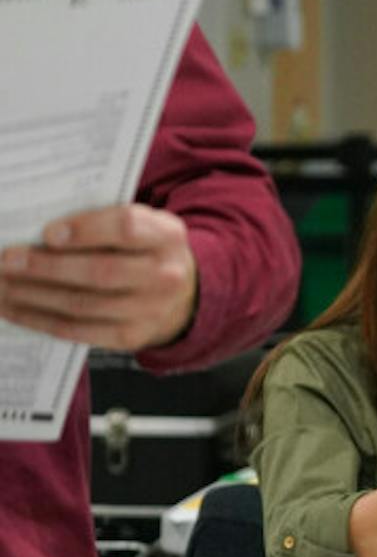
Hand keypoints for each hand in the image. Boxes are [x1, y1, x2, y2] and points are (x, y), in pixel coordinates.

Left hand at [0, 205, 199, 349]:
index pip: (127, 228)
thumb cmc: (143, 250)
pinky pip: (78, 330)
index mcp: (166, 236)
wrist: (179, 294)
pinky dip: (40, 320)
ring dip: (33, 294)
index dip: (85, 230)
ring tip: (2, 284)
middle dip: (46, 267)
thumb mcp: (139, 224)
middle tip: (7, 260)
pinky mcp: (131, 336)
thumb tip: (38, 231)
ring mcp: (150, 310)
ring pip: (82, 304)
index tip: (47, 233)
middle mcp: (165, 275)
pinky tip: (13, 308)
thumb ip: (101, 220)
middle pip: (100, 272)